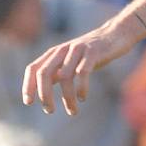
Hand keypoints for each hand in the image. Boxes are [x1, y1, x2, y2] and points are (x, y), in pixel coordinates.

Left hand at [22, 19, 143, 116]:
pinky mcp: (93, 52)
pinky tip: (83, 98)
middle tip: (49, 111)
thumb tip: (42, 92)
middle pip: (44, 73)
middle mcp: (63, 50)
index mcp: (54, 53)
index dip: (28, 86)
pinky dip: (81, 87)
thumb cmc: (93, 52)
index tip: (29, 102)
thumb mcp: (71, 62)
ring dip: (67, 97)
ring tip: (73, 111)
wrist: (117, 34)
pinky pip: (83, 72)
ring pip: (64, 76)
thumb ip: (57, 73)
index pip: (33, 68)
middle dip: (44, 94)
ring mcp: (78, 50)